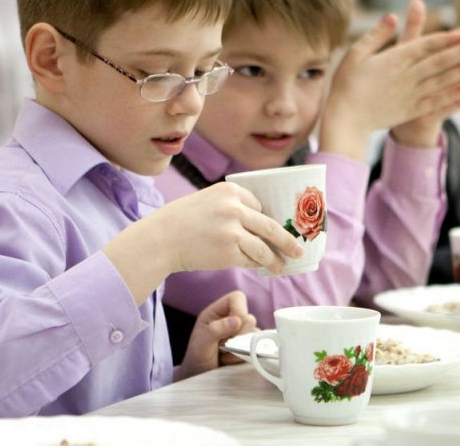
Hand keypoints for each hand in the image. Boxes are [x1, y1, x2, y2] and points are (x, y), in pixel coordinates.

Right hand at [103, 182, 303, 304]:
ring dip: (276, 259)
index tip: (283, 228)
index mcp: (231, 190)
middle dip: (288, 241)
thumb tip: (261, 224)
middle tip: (299, 250)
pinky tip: (262, 269)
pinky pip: (250, 260)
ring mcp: (232, 230)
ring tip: (283, 267)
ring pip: (264, 247)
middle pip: (271, 226)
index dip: (271, 219)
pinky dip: (257, 265)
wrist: (161, 238)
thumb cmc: (183, 221)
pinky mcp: (228, 251)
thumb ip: (232, 207)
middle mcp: (234, 208)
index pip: (260, 206)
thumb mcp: (209, 201)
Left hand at [175, 291, 256, 380]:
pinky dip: (245, 356)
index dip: (238, 310)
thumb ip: (215, 330)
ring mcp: (241, 334)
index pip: (237, 298)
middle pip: (249, 318)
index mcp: (218, 312)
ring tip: (224, 355)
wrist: (199, 378)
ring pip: (255, 334)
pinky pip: (257, 348)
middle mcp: (231, 320)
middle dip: (239, 335)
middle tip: (224, 346)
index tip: (232, 327)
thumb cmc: (196, 358)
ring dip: (240, 347)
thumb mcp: (200, 344)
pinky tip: (231, 360)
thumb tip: (236, 320)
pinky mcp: (248, 347)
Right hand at [319, 0, 459, 159]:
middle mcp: (407, 76)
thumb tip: (393, 16)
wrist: (345, 120)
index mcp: (395, 59)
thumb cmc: (346, 85)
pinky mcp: (410, 111)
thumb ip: (377, 35)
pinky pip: (434, 101)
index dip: (448, 38)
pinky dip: (450, 95)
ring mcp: (410, 94)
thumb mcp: (356, 53)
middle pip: (440, 61)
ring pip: (442, 80)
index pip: (427, 45)